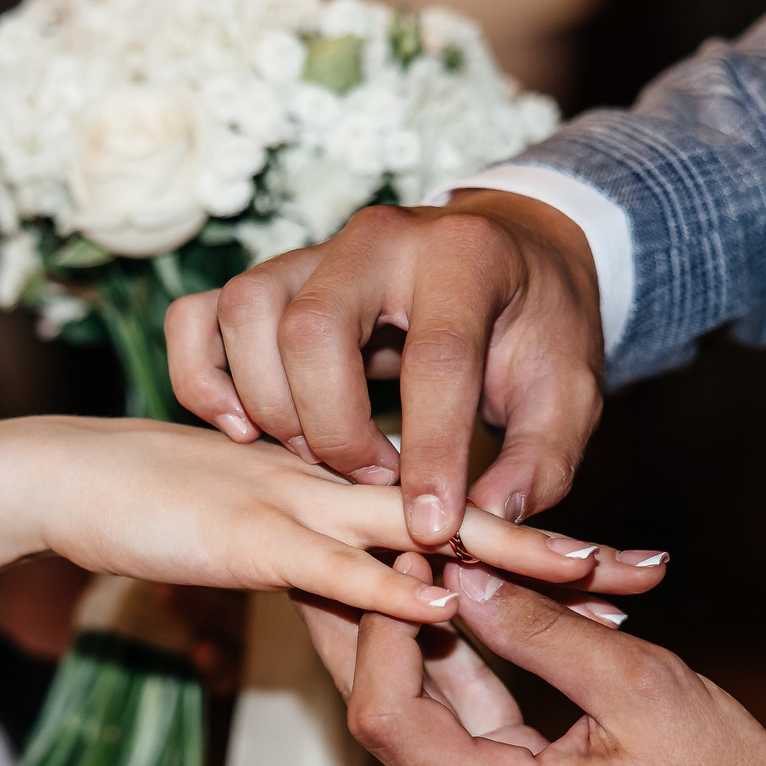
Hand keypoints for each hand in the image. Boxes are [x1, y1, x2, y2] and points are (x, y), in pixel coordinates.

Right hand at [12, 416, 619, 627]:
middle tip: (648, 569)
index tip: (622, 571)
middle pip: (467, 512)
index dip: (539, 543)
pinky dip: (391, 585)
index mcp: (348, 481)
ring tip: (589, 578)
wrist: (61, 474)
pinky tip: (445, 603)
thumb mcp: (259, 530)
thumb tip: (388, 593)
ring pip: (419, 526)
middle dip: (556, 549)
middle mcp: (338, 481)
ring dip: (502, 557)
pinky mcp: (249, 533)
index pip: (461, 510)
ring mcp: (297, 500)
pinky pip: (332, 562)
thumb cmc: (155, 505)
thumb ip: (325, 555)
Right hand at [163, 190, 604, 546]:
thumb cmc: (534, 331)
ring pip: (247, 314)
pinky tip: (241, 428)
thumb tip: (484, 521)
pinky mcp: (268, 277)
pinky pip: (197, 316)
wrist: (506, 260)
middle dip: (334, 428)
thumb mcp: (567, 395)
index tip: (433, 526)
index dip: (432, 452)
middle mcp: (377, 238)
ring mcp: (310, 251)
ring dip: (268, 405)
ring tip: (313, 458)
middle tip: (369, 482)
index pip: (436, 356)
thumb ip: (535, 461)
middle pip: (313, 328)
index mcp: (464, 256)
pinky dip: (202, 377)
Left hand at [339, 554, 765, 765]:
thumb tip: (464, 571)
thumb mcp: (643, 690)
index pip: (386, 717)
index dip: (381, 628)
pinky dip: (450, 673)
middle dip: (363, 628)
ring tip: (384, 561)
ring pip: (412, 726)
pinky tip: (439, 607)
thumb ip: (544, 632)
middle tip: (350, 544)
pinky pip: (455, 737)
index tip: (406, 556)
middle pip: (379, 722)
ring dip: (402, 644)